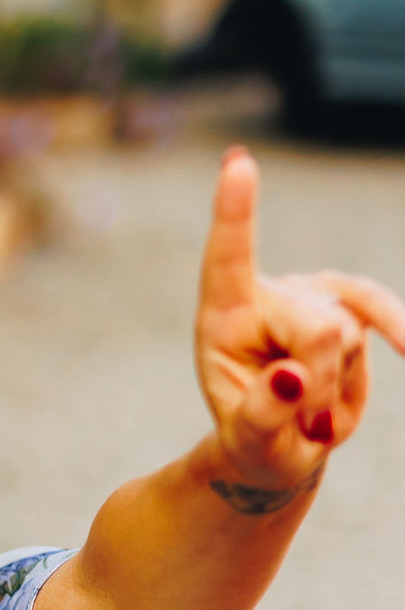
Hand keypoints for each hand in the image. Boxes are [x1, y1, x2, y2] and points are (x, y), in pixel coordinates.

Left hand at [196, 148, 404, 504]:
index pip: (227, 259)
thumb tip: (292, 376)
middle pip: (320, 328)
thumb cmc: (256, 441)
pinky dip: (396, 328)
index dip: (235, 213)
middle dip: (322, 384)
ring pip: (349, 331)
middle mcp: (264, 294)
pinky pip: (377, 309)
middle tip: (302, 421)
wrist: (278, 444)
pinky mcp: (345, 301)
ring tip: (312, 410)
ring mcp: (308, 292)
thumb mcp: (252, 447)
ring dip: (340, 383)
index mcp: (222, 321)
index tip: (237, 163)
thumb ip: (263, 417)